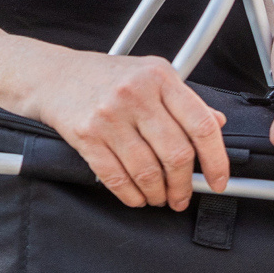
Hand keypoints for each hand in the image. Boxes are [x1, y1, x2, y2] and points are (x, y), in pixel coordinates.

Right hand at [13, 48, 230, 211]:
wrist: (54, 76)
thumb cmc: (106, 76)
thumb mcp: (151, 75)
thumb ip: (185, 99)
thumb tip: (217, 123)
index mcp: (160, 76)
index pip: (201, 124)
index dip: (216, 159)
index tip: (219, 180)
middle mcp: (136, 94)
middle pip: (176, 154)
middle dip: (183, 185)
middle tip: (183, 196)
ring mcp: (109, 115)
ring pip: (147, 171)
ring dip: (158, 194)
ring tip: (159, 197)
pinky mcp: (86, 135)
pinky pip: (116, 177)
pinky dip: (131, 195)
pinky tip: (136, 197)